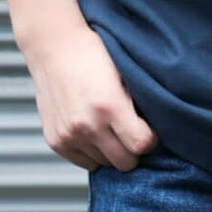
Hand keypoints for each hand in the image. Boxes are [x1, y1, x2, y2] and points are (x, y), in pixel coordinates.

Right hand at [23, 20, 159, 172]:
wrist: (54, 47)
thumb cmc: (93, 55)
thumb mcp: (125, 73)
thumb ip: (138, 103)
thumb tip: (157, 128)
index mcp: (110, 105)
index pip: (141, 145)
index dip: (150, 139)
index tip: (149, 131)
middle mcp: (87, 125)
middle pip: (124, 162)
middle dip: (132, 150)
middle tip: (131, 132)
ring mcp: (69, 135)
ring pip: (104, 164)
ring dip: (110, 150)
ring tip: (108, 127)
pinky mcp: (55, 140)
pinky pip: (84, 162)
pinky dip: (91, 152)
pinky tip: (92, 131)